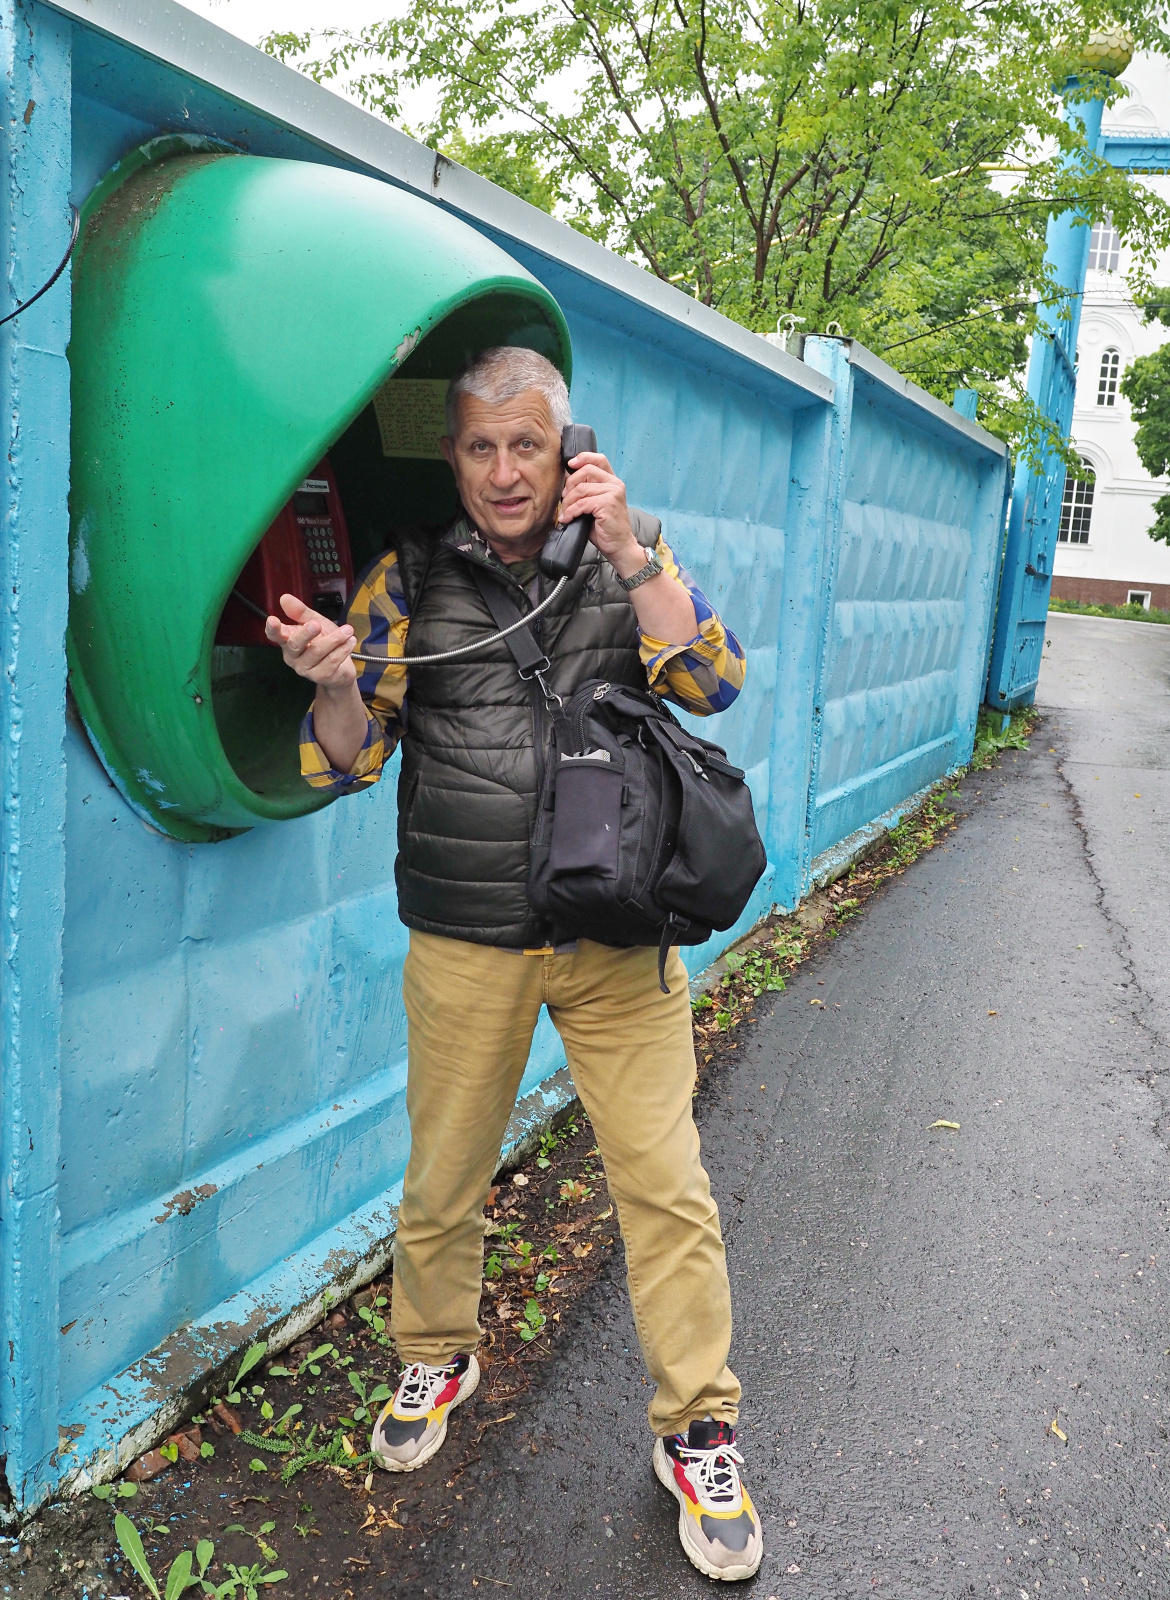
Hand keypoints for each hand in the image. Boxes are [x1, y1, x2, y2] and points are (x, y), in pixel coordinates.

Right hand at [265, 593, 356, 690]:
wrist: (342, 667)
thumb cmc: (324, 641)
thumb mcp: (315, 622)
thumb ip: (301, 612)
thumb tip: (284, 597)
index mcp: (287, 640)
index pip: (275, 635)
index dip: (273, 628)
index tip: (272, 620)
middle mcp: (292, 656)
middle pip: (295, 644)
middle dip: (306, 633)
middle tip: (317, 624)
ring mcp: (305, 668)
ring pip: (317, 651)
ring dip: (335, 639)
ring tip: (348, 630)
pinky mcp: (319, 676)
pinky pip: (331, 661)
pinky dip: (343, 649)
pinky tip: (350, 642)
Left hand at [559, 451, 642, 578]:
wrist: (619, 546)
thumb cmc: (604, 527)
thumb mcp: (594, 504)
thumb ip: (585, 489)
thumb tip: (565, 480)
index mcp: (612, 481)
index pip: (599, 459)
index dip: (583, 458)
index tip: (570, 464)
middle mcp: (615, 484)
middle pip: (586, 471)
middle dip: (569, 485)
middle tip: (564, 499)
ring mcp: (613, 493)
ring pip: (581, 488)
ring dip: (568, 502)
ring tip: (565, 512)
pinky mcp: (608, 505)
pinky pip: (582, 503)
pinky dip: (571, 511)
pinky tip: (567, 519)